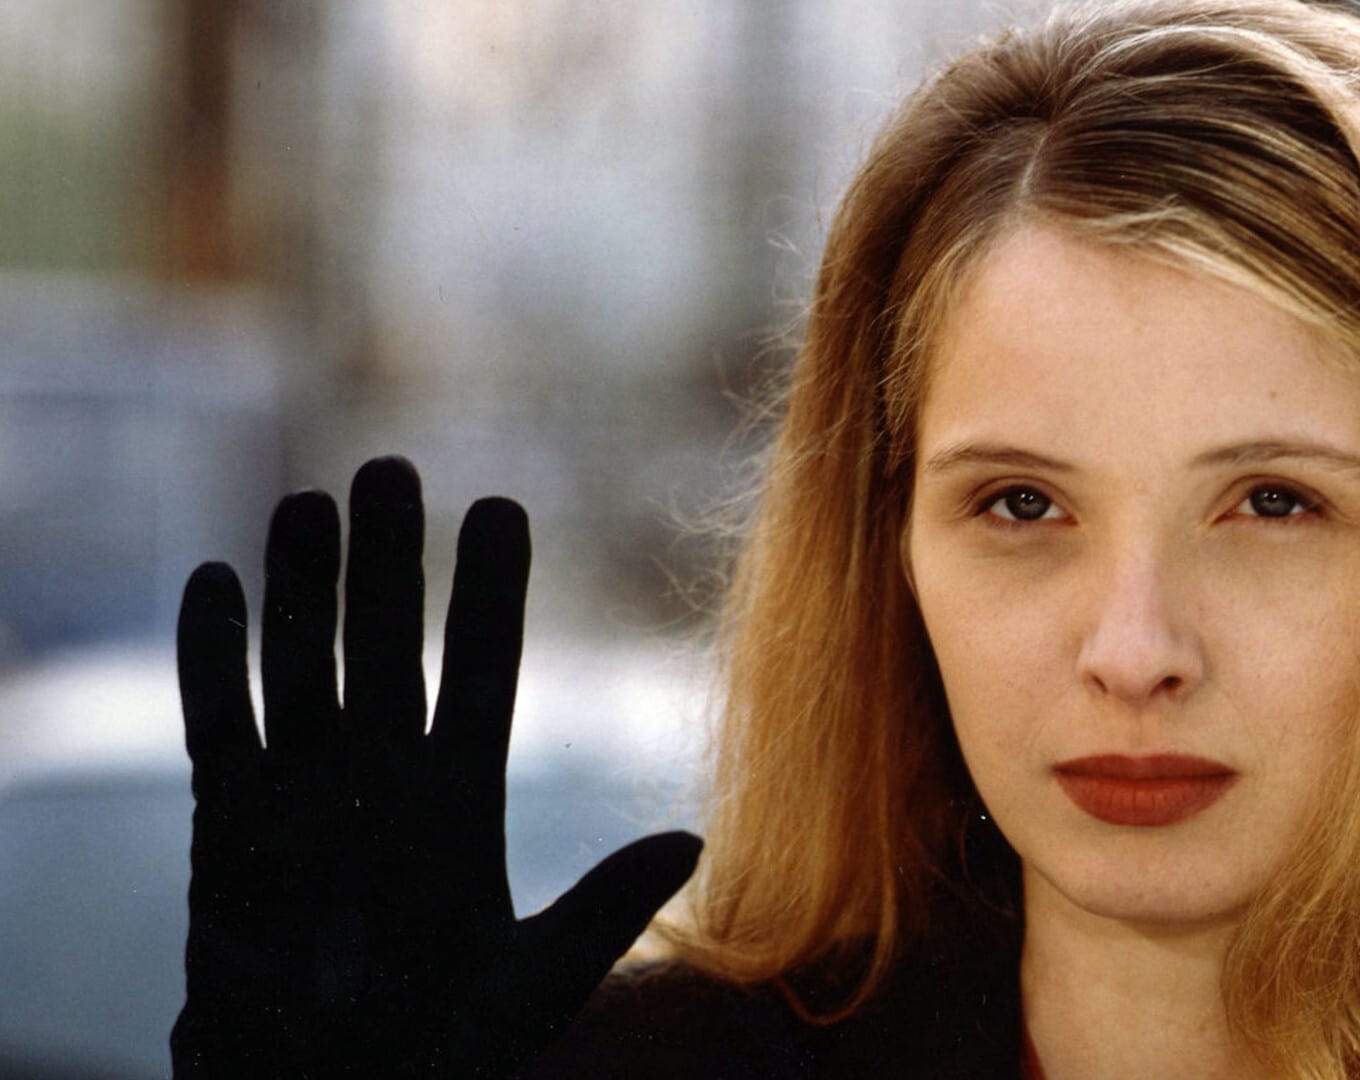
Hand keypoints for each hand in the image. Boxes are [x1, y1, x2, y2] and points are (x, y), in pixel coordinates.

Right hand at [172, 456, 700, 1077]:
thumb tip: (694, 841)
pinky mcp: (230, 824)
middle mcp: (384, 778)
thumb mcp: (536, 981)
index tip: (499, 509)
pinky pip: (220, 727)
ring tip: (306, 500)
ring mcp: (305, 794)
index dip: (487, 593)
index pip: (480, 671)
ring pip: (303, 666)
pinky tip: (214, 585)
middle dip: (387, 562)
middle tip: (391, 466)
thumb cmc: (443, 1047)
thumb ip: (606, 906)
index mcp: (461, 800)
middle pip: (386, 646)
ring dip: (300, 589)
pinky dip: (214, 662)